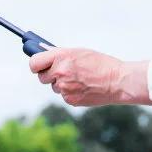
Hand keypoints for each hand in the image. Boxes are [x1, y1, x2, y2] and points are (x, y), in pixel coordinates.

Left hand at [29, 47, 151, 106]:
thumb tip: (43, 53)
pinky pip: (64, 95)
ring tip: (79, 79)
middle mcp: (60, 72)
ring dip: (61, 84)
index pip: (34, 63)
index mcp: (61, 57)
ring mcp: (64, 88)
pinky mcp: (70, 100)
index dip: (35, 64)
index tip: (38, 65)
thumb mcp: (79, 52)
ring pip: (55, 87)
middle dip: (49, 75)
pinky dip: (71, 92)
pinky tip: (83, 87)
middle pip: (41, 77)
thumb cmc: (100, 63)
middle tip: (60, 72)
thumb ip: (60, 54)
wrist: (117, 81)